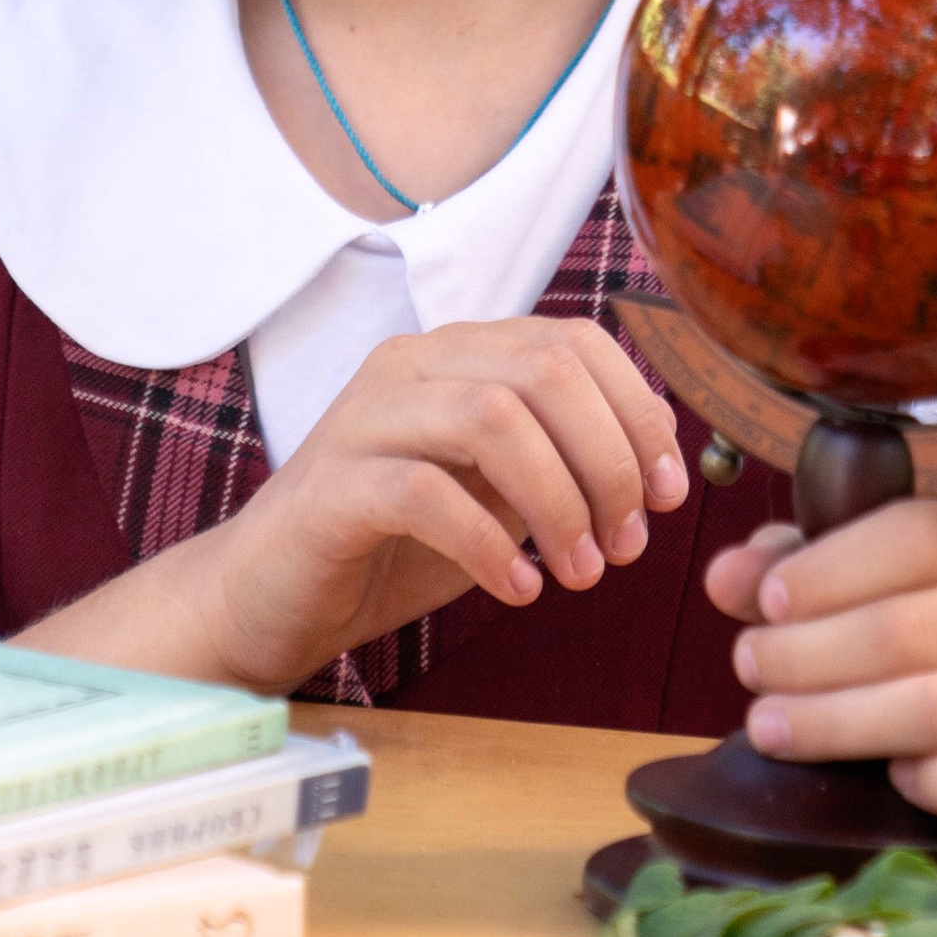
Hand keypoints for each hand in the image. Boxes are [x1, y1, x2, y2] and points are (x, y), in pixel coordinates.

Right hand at [183, 316, 688, 696]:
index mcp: (458, 354)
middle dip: (608, 460)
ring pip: (493, 417)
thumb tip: (659, 460)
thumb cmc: (393, 545)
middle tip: (627, 542)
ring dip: (560, 501)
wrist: (270, 596)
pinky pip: (427, 493)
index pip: (574, 341)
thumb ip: (562, 461)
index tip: (667, 493)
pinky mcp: (333, 486)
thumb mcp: (497, 493)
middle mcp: (412, 365)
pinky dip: (491, 543)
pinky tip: (519, 588)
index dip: (638, 412)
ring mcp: (366, 418)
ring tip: (581, 571)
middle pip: (544, 371)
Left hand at [703, 498, 936, 854]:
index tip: (763, 602)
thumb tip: (727, 578)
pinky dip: (934, 782)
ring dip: (841, 721)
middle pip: (915, 625)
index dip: (833, 566)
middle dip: (812, 651)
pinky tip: (889, 782)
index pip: (920, 532)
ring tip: (772, 727)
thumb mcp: (908, 592)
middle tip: (749, 668)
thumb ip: (816, 574)